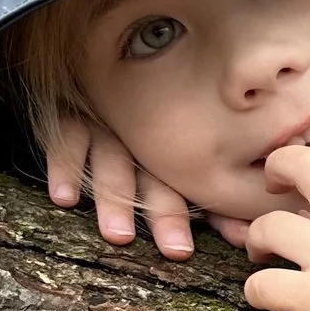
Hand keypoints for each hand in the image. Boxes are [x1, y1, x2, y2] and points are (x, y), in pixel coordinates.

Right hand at [46, 114, 243, 257]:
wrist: (95, 62)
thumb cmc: (150, 120)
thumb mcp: (177, 152)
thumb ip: (209, 190)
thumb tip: (245, 235)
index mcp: (174, 145)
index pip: (198, 179)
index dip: (215, 210)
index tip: (236, 237)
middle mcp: (143, 136)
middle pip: (157, 175)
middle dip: (167, 212)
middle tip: (177, 249)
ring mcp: (108, 124)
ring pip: (113, 162)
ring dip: (116, 199)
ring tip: (119, 235)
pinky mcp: (71, 115)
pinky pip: (66, 138)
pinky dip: (64, 166)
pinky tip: (64, 198)